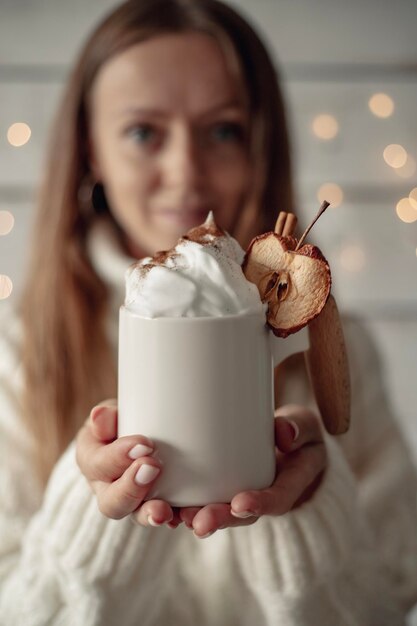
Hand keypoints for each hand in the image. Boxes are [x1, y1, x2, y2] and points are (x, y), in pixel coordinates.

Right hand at [76, 400, 181, 527]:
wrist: (147, 434)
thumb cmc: (124, 422)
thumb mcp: (112, 414)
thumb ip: (107, 416)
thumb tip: (99, 416)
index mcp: (94, 464)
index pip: (98, 465)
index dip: (117, 457)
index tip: (143, 444)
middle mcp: (111, 491)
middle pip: (113, 503)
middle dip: (131, 489)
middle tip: (152, 468)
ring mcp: (137, 504)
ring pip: (140, 516)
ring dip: (153, 514)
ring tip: (165, 511)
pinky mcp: (164, 508)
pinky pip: (172, 517)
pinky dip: (183, 517)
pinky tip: (194, 517)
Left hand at [179, 404, 326, 537]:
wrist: (286, 441)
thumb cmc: (297, 432)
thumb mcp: (306, 426)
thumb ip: (299, 427)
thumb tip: (284, 433)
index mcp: (288, 484)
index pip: (278, 499)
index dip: (260, 503)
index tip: (241, 503)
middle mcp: (261, 496)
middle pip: (241, 514)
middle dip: (219, 518)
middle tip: (199, 522)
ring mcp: (238, 494)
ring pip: (217, 511)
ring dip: (196, 516)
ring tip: (175, 517)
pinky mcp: (217, 487)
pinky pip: (200, 499)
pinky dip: (181, 503)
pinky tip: (160, 504)